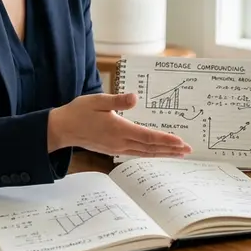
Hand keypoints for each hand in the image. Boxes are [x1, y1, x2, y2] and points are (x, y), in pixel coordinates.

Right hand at [48, 93, 192, 157]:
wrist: (62, 129)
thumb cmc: (79, 112)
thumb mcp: (98, 100)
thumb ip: (118, 100)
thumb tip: (134, 97)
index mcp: (119, 129)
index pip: (148, 136)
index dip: (166, 140)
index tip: (180, 142)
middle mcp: (120, 142)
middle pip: (151, 148)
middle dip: (171, 149)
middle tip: (188, 150)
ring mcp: (117, 148)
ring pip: (145, 153)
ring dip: (163, 153)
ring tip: (178, 153)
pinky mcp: (113, 149)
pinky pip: (137, 153)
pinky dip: (150, 153)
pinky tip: (157, 152)